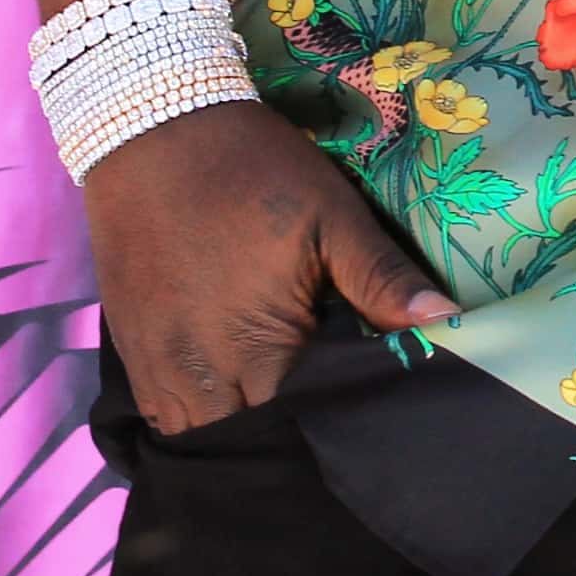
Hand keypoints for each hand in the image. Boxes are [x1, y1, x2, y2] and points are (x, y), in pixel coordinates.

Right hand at [82, 99, 449, 432]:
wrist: (152, 127)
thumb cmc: (252, 170)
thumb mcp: (331, 214)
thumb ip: (382, 278)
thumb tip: (445, 323)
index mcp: (256, 353)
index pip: (303, 432)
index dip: (335, 432)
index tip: (364, 422)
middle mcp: (197, 381)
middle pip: (251, 448)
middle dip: (289, 443)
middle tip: (330, 421)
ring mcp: (155, 372)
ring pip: (203, 440)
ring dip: (242, 435)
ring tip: (284, 414)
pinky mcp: (131, 356)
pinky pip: (166, 416)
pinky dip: (203, 416)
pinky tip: (234, 393)